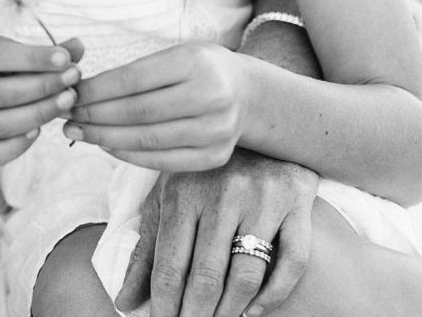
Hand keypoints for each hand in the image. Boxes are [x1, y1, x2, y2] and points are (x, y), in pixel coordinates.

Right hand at [0, 34, 81, 167]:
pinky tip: (38, 130)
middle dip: (40, 88)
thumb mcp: (5, 51)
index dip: (30, 58)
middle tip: (72, 83)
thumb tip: (78, 47)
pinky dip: (16, 146)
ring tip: (65, 102)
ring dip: (36, 115)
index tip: (65, 58)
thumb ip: (40, 52)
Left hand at [64, 43, 247, 170]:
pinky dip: (128, 154)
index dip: (96, 90)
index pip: (132, 80)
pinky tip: (106, 146)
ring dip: (104, 138)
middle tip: (64, 116)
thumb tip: (81, 90)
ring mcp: (215, 131)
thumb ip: (136, 72)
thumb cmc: (198, 69)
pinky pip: (162, 161)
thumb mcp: (175, 55)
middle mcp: (210, 97)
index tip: (69, 92)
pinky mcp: (214, 157)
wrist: (248, 94)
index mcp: (195, 63)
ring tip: (77, 132)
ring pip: (146, 140)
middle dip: (94, 115)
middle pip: (137, 112)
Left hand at [115, 149, 315, 316]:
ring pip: (246, 274)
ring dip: (230, 311)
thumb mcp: (167, 198)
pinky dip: (273, 296)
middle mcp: (223, 194)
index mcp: (183, 191)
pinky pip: (291, 261)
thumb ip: (147, 250)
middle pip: (206, 275)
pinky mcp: (297, 202)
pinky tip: (253, 312)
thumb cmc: (204, 172)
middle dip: (194, 315)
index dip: (164, 305)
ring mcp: (263, 198)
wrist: (259, 123)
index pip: (169, 264)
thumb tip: (125, 302)